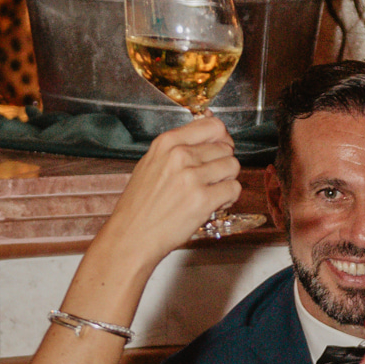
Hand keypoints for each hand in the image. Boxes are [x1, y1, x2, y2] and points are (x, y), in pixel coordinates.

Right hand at [95, 114, 242, 272]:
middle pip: (225, 148)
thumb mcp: (150, 164)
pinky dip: (228, 198)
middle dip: (223, 163)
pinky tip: (214, 204)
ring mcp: (192, 177)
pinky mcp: (202, 200)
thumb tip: (206, 138)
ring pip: (232, 166)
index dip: (222, 138)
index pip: (212, 126)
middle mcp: (180, 156)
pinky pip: (233, 189)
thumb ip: (177, 148)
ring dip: (227, 180)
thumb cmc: (139, 206)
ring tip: (212, 191)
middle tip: (211, 178)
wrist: (131, 237)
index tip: (221, 147)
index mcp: (167, 143)